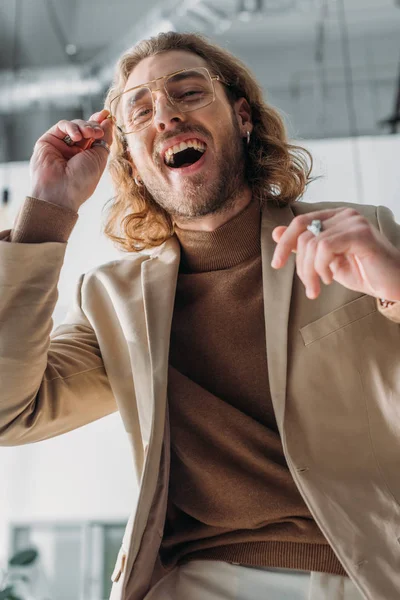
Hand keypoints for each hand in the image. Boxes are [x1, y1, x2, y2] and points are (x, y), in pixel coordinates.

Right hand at [29, 109, 112, 211]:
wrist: (60, 191)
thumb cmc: (81, 181)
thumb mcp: (99, 158)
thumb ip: (104, 139)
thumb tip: (108, 121)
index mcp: (87, 157)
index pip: (94, 136)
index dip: (100, 125)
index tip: (107, 116)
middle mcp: (73, 151)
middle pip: (85, 129)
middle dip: (93, 125)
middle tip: (98, 132)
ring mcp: (60, 145)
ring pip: (75, 126)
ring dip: (84, 126)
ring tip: (89, 134)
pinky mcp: (48, 140)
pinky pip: (61, 126)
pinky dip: (71, 127)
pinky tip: (76, 137)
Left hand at [271, 207, 399, 300]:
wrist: (393, 284)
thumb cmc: (364, 272)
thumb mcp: (326, 261)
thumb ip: (304, 246)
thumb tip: (275, 233)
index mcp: (335, 217)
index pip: (300, 222)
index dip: (284, 243)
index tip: (276, 264)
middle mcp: (344, 215)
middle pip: (303, 234)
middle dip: (300, 265)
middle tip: (309, 287)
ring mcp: (353, 222)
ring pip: (313, 243)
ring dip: (310, 271)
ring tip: (319, 286)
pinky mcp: (361, 234)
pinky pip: (325, 247)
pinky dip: (322, 267)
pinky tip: (331, 278)